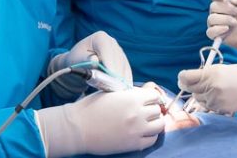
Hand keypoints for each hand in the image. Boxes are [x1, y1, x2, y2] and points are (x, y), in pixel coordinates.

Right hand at [37, 86, 164, 156]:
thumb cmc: (90, 107)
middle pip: (158, 110)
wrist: (77, 128)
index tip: (147, 100)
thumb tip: (141, 95)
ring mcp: (137, 130)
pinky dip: (150, 136)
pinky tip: (142, 133)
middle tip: (144, 112)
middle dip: (152, 110)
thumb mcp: (111, 92)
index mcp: (132, 98)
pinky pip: (152, 140)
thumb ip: (128, 94)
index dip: (151, 97)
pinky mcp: (133, 144)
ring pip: (159, 125)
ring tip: (145, 123)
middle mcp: (138, 113)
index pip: (155, 96)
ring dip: (154, 123)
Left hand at [48, 31, 132, 97]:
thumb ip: (85, 60)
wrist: (79, 60)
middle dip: (117, 74)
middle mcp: (112, 42)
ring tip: (119, 90)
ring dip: (122, 78)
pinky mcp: (122, 59)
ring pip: (123, 65)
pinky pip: (126, 70)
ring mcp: (118, 50)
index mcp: (100, 38)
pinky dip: (125, 79)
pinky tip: (124, 88)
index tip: (112, 77)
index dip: (110, 64)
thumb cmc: (76, 59)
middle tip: (116, 88)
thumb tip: (95, 61)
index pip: (107, 52)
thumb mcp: (77, 59)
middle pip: (117, 59)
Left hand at [177, 63, 236, 118]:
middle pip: (191, 89)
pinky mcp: (221, 109)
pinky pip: (208, 106)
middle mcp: (212, 87)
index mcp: (211, 73)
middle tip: (204, 82)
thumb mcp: (221, 69)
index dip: (183, 77)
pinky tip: (221, 96)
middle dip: (194, 86)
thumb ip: (205, 74)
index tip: (184, 77)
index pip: (186, 77)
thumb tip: (187, 80)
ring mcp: (216, 99)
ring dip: (202, 94)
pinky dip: (210, 101)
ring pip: (199, 98)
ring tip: (216, 88)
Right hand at [206, 0, 236, 64]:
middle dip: (227, 8)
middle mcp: (216, 12)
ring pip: (211, 19)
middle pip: (213, 6)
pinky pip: (210, 31)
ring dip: (225, 19)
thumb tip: (230, 0)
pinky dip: (218, 29)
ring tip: (235, 23)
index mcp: (222, 3)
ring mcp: (214, 23)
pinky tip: (227, 29)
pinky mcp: (214, 35)